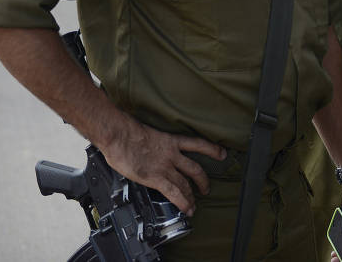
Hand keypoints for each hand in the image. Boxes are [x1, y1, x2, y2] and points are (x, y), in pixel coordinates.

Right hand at [98, 116, 226, 215]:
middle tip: (206, 189)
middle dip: (203, 180)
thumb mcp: (145, 135)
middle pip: (195, 169)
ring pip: (186, 183)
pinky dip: (182, 202)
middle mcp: (172, 154)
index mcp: (170, 141)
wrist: (119, 135)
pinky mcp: (155, 177)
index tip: (222, 153)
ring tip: (195, 205)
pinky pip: (173, 192)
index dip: (212, 149)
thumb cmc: (125, 133)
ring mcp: (165, 166)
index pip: (197, 144)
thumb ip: (151, 145)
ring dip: (192, 195)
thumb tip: (146, 151)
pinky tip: (187, 209)